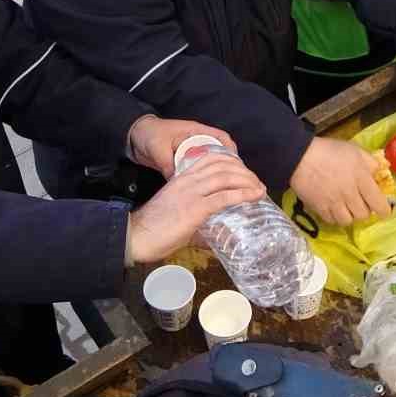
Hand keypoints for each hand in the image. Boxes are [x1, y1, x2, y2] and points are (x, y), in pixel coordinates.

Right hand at [125, 151, 264, 264]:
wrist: (136, 236)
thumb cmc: (154, 229)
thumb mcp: (176, 215)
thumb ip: (195, 220)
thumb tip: (212, 237)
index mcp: (181, 178)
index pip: (210, 158)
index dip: (231, 161)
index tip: (244, 171)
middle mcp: (188, 181)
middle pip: (222, 165)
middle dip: (244, 171)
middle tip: (256, 181)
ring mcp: (192, 193)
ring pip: (226, 177)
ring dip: (248, 181)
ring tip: (259, 188)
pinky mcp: (195, 209)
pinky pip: (224, 197)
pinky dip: (243, 194)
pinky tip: (255, 196)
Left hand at [128, 114, 238, 178]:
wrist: (133, 137)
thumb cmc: (149, 136)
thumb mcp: (159, 150)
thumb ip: (169, 166)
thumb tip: (179, 183)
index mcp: (195, 131)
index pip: (221, 138)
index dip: (231, 151)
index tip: (237, 166)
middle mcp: (197, 139)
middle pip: (221, 151)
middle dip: (229, 165)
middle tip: (235, 181)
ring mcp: (191, 149)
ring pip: (211, 160)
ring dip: (218, 171)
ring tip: (225, 187)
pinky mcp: (185, 158)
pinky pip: (200, 167)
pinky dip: (205, 175)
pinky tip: (207, 188)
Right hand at [290, 137, 392, 225]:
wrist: (300, 157)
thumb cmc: (330, 151)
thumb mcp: (355, 150)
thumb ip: (371, 162)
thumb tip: (382, 172)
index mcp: (361, 178)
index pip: (378, 203)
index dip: (384, 210)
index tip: (384, 211)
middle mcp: (350, 194)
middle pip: (363, 215)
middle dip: (365, 211)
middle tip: (362, 204)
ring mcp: (334, 203)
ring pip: (348, 221)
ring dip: (350, 216)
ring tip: (347, 208)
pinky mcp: (320, 209)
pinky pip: (332, 221)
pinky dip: (336, 218)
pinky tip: (335, 209)